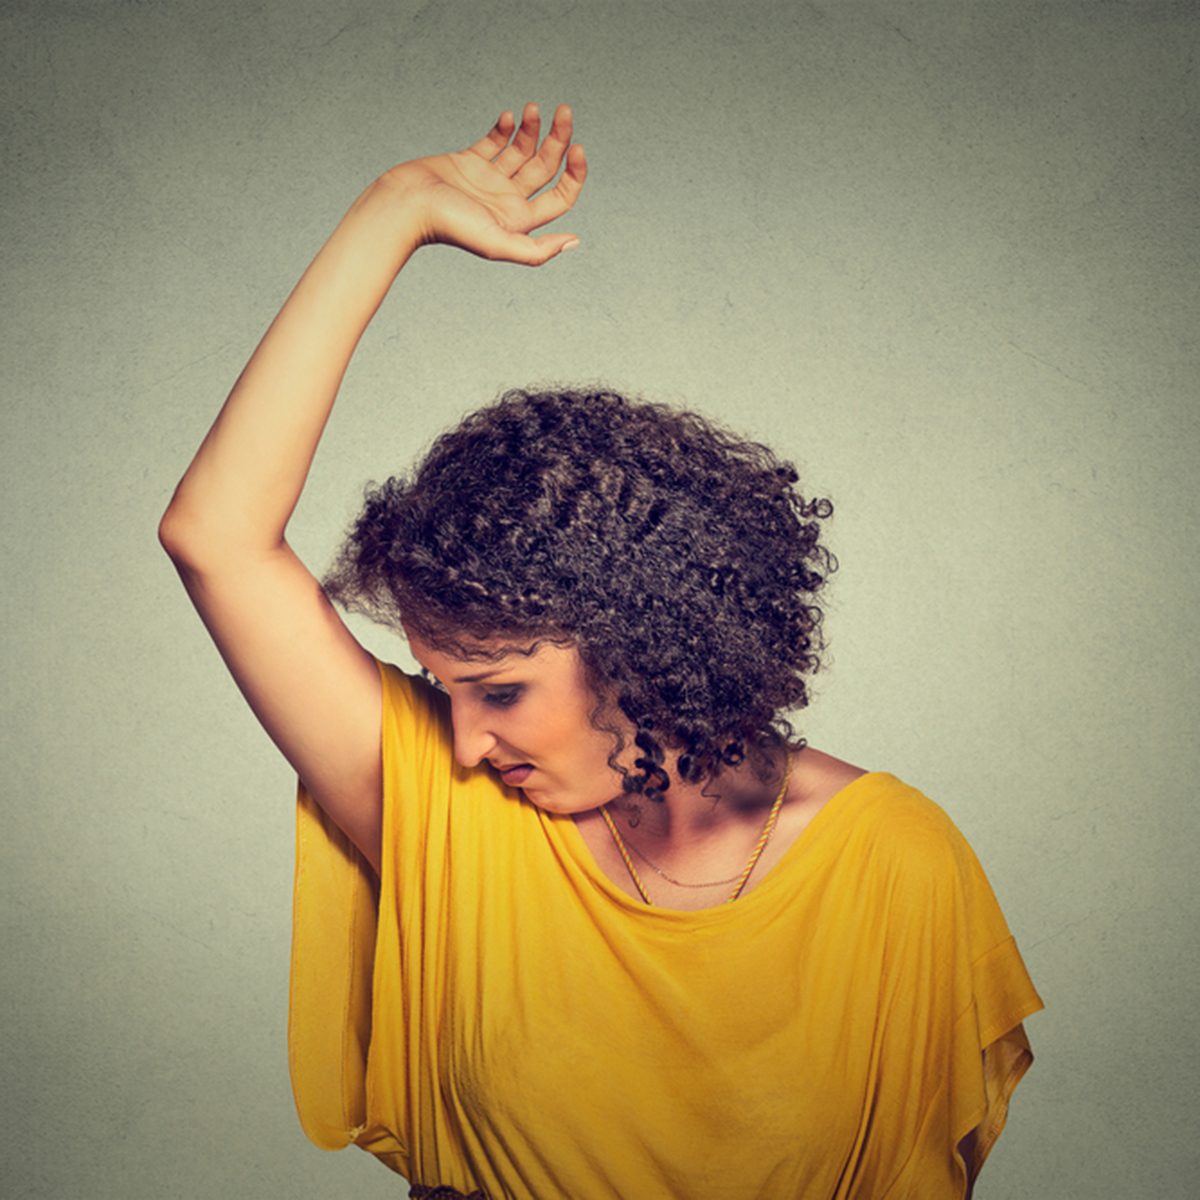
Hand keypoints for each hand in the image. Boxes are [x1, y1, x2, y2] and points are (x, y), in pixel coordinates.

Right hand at [379, 102, 586, 266]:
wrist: (406, 204)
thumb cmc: (448, 226)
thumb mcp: (496, 243)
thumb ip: (535, 250)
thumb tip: (573, 242)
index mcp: (519, 220)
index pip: (561, 196)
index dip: (575, 173)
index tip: (576, 147)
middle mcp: (508, 200)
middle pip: (545, 167)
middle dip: (558, 138)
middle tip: (564, 111)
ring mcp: (490, 180)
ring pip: (522, 150)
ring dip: (532, 128)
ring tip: (532, 108)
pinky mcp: (469, 162)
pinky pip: (494, 141)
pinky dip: (505, 127)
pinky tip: (509, 117)